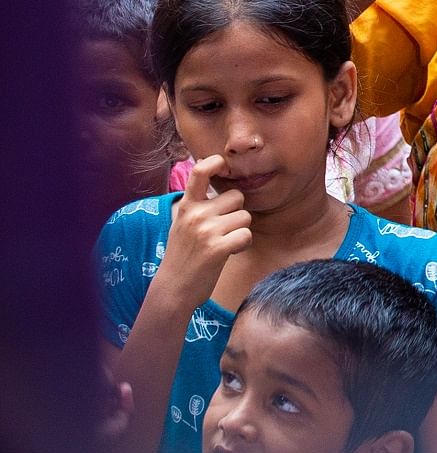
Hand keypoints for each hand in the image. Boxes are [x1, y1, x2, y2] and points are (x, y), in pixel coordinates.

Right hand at [157, 157, 253, 310]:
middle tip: (221, 230)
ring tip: (222, 244)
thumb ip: (199, 205)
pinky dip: (242, 244)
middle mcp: (195, 215)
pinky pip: (246, 235)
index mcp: (186, 206)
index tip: (223, 164)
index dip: (215, 163)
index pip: (199, 172)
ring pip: (245, 217)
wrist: (173, 289)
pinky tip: (228, 252)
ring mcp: (206, 231)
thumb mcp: (183, 224)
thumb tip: (218, 178)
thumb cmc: (183, 256)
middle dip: (236, 212)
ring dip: (240, 231)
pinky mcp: (217, 248)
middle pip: (237, 197)